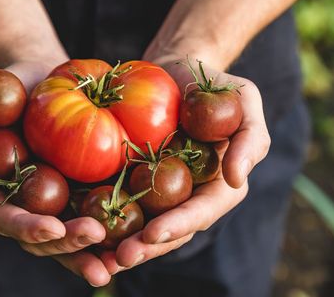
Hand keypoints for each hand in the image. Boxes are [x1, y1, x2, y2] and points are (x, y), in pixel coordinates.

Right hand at [0, 59, 111, 286]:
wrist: (42, 79)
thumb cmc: (2, 90)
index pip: (4, 219)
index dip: (26, 228)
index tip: (53, 228)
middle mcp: (24, 206)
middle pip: (41, 239)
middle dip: (67, 245)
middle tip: (94, 236)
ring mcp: (54, 204)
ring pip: (69, 240)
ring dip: (90, 254)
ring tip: (117, 263)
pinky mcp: (80, 195)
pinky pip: (94, 218)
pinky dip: (111, 236)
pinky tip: (133, 242)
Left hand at [100, 58, 269, 272]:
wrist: (175, 72)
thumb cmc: (215, 84)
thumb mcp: (244, 99)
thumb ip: (250, 138)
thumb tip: (237, 179)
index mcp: (218, 185)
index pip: (202, 211)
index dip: (181, 224)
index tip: (155, 233)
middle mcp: (188, 196)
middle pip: (170, 229)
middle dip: (147, 247)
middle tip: (121, 258)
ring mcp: (159, 192)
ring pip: (143, 226)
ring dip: (123, 245)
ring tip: (100, 261)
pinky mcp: (133, 181)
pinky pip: (119, 204)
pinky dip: (104, 221)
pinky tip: (83, 231)